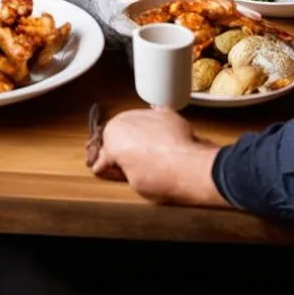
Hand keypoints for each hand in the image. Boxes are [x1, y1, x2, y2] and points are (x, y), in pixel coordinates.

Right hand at [88, 107, 225, 206]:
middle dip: (120, 143)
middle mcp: (124, 121)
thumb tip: (122, 166)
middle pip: (116, 131)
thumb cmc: (161, 178)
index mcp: (112, 140)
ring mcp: (144, 113)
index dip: (107, 164)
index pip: (103, 152)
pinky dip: (156, 126)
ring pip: (134, 121)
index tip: (109, 168)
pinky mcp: (164, 112)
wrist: (190, 167)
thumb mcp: (132, 182)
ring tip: (147, 149)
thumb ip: (122, 168)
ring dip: (136, 132)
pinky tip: (161, 138)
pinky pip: (155, 117)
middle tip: (128, 158)